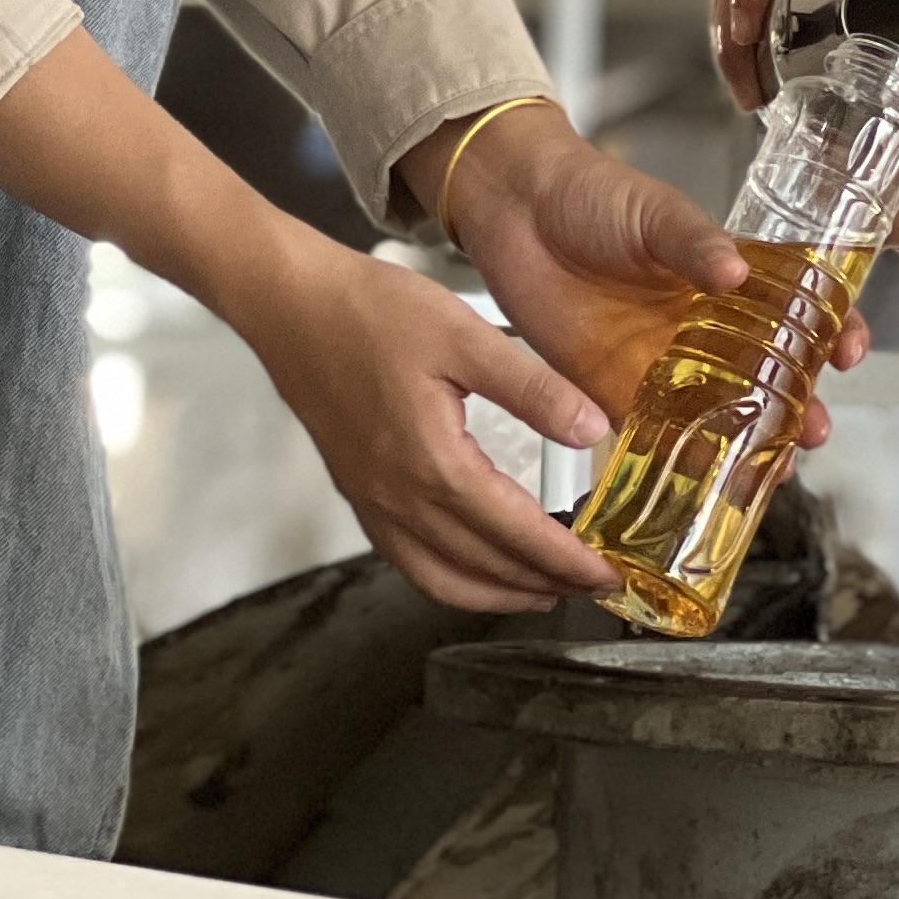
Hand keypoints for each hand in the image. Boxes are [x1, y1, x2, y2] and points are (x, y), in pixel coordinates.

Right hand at [230, 226, 622, 612]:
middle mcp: (400, 499)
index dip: (566, 560)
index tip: (607, 575)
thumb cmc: (372, 311)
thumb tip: (594, 430)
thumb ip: (533, 388)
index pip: (515, 533)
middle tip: (592, 585)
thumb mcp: (466, 336)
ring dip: (498, 594)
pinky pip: (408, 562)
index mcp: (433, 464)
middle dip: (544, 583)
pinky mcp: (357, 495)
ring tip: (543, 591)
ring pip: (442, 578)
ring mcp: (373, 504)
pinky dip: (451, 580)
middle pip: (483, 566)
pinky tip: (474, 568)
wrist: (291, 304)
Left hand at [415, 104, 864, 448]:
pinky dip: (678, 466)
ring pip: (722, 417)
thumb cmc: (592, 193)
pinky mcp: (613, 391)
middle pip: (769, 378)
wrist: (515, 208)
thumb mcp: (654, 210)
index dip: (832, 332)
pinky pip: (654, 438)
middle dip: (800, 408)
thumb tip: (737, 270)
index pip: (798, 309)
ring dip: (750, 446)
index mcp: (727, 280)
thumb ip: (694, 242)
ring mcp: (663, 364)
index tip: (850, 353)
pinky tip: (698, 488)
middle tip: (814, 431)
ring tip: (773, 471)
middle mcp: (704, 329)